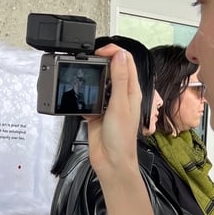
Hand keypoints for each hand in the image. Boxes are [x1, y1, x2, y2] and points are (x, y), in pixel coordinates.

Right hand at [86, 46, 142, 179]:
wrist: (111, 162)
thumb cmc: (121, 138)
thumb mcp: (120, 104)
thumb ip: (119, 78)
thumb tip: (119, 55)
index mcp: (131, 90)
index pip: (125, 61)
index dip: (113, 52)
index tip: (99, 52)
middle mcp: (121, 96)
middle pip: (111, 70)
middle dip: (100, 63)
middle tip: (88, 62)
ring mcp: (109, 105)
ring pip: (99, 84)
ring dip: (92, 80)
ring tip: (84, 80)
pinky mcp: (97, 114)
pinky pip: (89, 101)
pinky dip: (84, 99)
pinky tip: (81, 101)